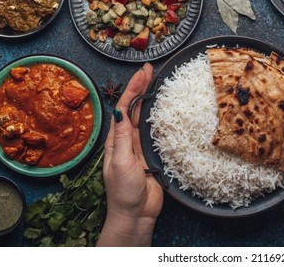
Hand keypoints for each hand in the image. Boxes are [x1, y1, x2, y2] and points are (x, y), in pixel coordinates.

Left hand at [97, 63, 162, 246]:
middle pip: (135, 108)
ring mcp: (141, 147)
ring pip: (145, 117)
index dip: (133, 88)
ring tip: (158, 82)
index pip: (124, 107)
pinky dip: (161, 118)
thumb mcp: (120, 162)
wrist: (136, 214)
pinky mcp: (154, 155)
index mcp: (116, 139)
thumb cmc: (124, 192)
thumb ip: (122, 138)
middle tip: (151, 69)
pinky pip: (157, 132)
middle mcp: (127, 140)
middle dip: (142, 87)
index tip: (143, 72)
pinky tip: (167, 109)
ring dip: (151, 99)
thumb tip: (120, 112)